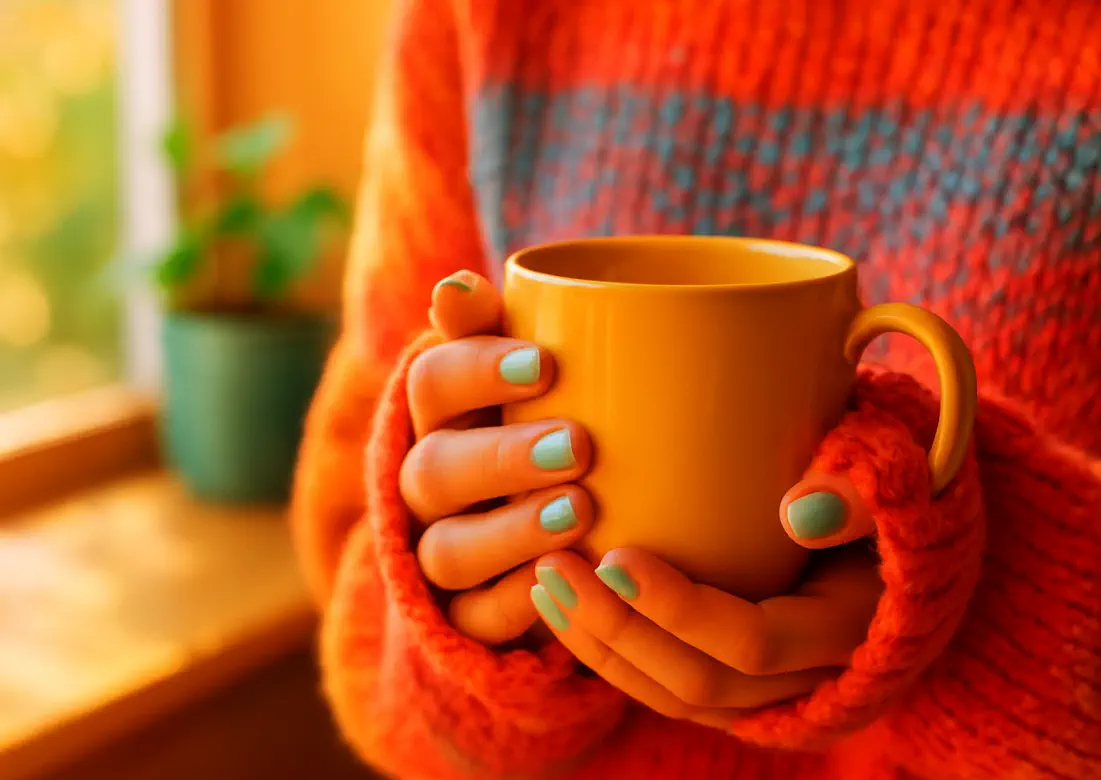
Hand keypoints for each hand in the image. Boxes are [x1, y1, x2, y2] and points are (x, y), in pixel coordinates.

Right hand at [402, 270, 594, 644]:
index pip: (433, 382)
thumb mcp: (529, 375)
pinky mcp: (463, 615)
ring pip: (449, 551)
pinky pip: (475, 618)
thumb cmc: (545, 419)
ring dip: (512, 531)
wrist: (544, 525)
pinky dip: (518, 600)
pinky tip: (563, 577)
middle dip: (504, 457)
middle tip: (579, 445)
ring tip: (581, 511)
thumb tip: (459, 285)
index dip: (479, 370)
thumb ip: (496, 330)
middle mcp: (426, 483)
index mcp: (440, 413)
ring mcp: (439, 551)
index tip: (545, 363)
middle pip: (434, 470)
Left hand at [529, 474, 881, 727]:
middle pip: (698, 682)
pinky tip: (566, 607)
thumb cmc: (898, 480)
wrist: (909, 531)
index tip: (616, 556)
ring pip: (673, 696)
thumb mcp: (902, 466)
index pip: (753, 642)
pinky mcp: (741, 682)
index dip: (680, 610)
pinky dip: (613, 655)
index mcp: (851, 628)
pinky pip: (668, 686)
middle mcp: (811, 676)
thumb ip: (864, 484)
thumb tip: (800, 510)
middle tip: (556, 567)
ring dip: (601, 648)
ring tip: (545, 584)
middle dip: (617, 633)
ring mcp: (774, 690)